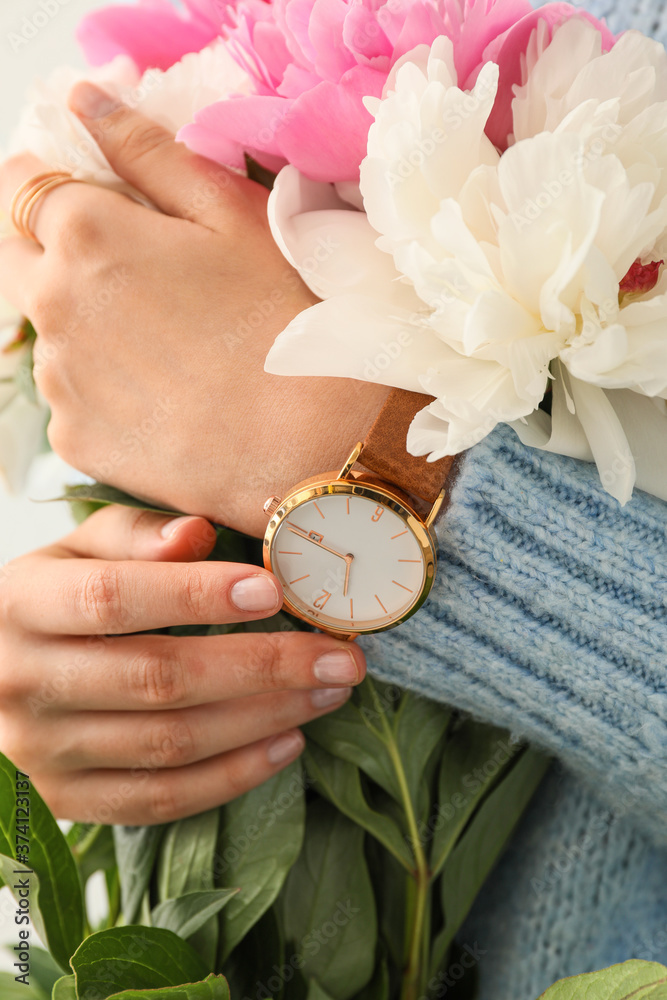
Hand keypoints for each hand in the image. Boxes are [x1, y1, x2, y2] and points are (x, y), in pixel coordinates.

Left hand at [0, 83, 388, 536]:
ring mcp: (58, 378)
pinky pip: (70, 397)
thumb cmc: (284, 317)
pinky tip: (164, 396)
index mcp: (85, 234)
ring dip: (83, 325)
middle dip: (58, 253)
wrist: (309, 442)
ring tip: (167, 348)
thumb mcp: (230, 213)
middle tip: (137, 278)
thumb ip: (147, 151)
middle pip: (16, 257)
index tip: (102, 207)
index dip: (59, 186)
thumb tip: (85, 101)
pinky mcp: (75, 437)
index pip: (22, 183)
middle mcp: (52, 304)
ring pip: (47, 331)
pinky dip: (101, 389)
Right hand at [0, 504, 364, 823]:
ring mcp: (43, 753)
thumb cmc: (47, 602)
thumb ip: (132, 536)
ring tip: (328, 690)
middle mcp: (23, 683)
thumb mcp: (72, 552)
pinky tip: (289, 742)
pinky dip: (233, 776)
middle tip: (338, 653)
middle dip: (262, 666)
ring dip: (264, 719)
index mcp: (22, 606)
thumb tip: (199, 534)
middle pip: (157, 678)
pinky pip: (160, 800)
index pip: (112, 600)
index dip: (194, 595)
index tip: (272, 589)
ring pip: (170, 743)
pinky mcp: (67, 801)